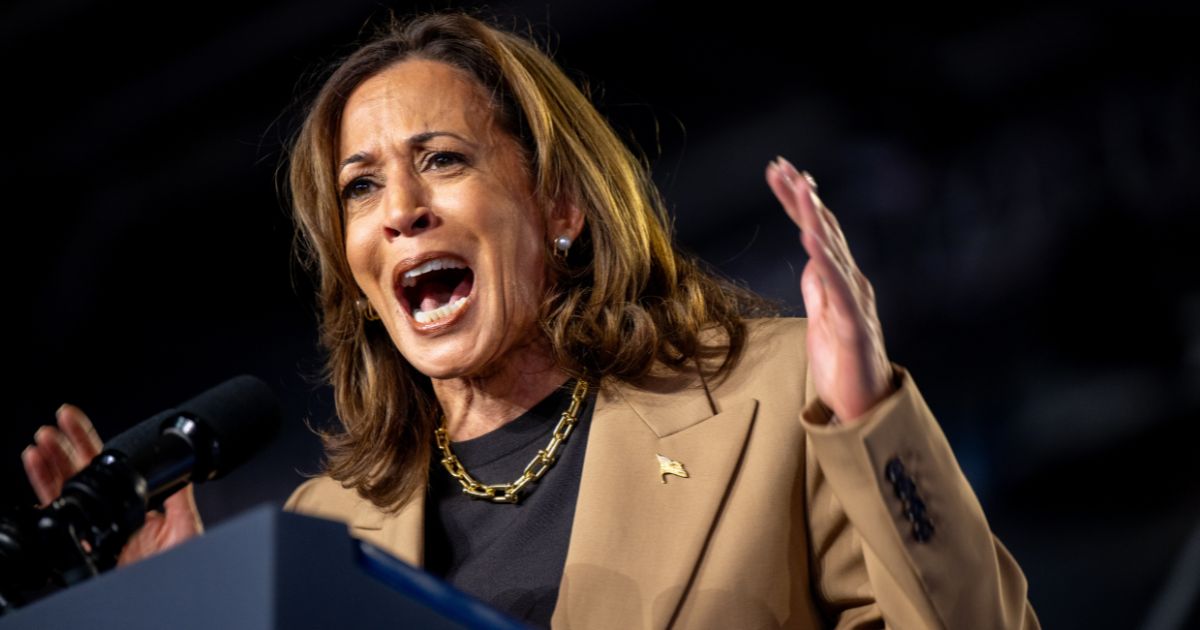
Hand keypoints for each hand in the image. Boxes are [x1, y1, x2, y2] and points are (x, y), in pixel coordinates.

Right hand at [21, 403, 203, 565]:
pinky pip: (59, 525)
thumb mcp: (187, 528)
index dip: (88, 441)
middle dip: (62, 450)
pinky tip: (37, 483)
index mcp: (133, 507)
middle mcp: (109, 518)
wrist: (172, 601)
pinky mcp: (82, 555)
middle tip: (51, 428)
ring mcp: (94, 535)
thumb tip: (182, 465)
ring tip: (38, 447)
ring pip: (63, 495)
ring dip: (47, 470)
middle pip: (79, 476)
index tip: (73, 419)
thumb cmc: (183, 569)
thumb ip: (180, 497)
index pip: (109, 466)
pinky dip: (45, 503)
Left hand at [766, 156, 895, 422]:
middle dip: (804, 197)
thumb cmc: (844, 364)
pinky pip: (839, 288)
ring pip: (834, 251)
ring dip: (816, 218)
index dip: (800, 201)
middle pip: (826, 231)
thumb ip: (818, 286)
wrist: (864, 407)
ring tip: (800, 190)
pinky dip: (825, 261)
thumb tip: (810, 257)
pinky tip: (811, 238)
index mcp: (840, 280)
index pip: (818, 231)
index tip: (780, 173)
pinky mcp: (854, 325)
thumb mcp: (821, 317)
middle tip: (784, 166)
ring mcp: (855, 302)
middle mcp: (852, 283)